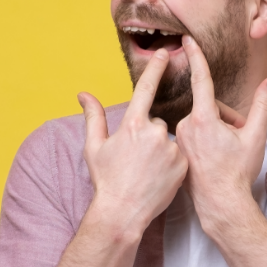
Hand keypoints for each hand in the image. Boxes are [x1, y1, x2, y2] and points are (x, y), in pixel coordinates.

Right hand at [78, 48, 187, 233]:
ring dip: (159, 148)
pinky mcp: (183, 163)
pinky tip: (159, 176)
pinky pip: (178, 153)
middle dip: (147, 135)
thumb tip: (83, 94)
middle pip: (155, 122)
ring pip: (167, 139)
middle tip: (136, 159)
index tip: (165, 53)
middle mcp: (154, 132)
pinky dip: (171, 161)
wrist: (123, 212)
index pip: (146, 88)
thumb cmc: (106, 180)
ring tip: (147, 170)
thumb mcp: (94, 147)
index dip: (156, 68)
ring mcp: (171, 148)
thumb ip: (93, 117)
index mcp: (132, 125)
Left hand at [175, 35, 266, 229]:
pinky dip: (206, 141)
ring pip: (202, 122)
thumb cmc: (236, 173)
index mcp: (203, 118)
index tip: (186, 40)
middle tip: (239, 139)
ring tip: (226, 152)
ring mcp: (180, 139)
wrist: (220, 204)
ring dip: (217, 130)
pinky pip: (194, 135)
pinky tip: (214, 160)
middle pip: (210, 107)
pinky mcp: (178, 150)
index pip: (201, 80)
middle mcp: (186, 126)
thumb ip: (263, 106)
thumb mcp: (255, 137)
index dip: (196, 57)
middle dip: (227, 118)